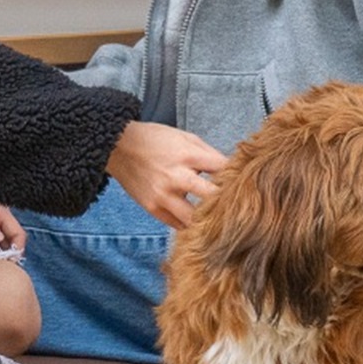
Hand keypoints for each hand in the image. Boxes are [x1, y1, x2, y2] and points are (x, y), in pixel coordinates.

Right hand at [106, 121, 227, 230]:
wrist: (118, 147)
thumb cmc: (155, 140)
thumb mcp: (185, 137)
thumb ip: (208, 154)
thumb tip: (231, 170)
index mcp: (188, 156)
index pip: (223, 171)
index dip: (236, 178)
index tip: (244, 185)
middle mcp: (176, 178)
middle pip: (212, 199)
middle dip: (226, 203)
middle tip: (237, 209)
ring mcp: (163, 196)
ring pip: (195, 220)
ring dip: (207, 220)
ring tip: (217, 221)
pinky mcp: (152, 208)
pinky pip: (177, 225)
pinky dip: (188, 225)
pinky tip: (196, 221)